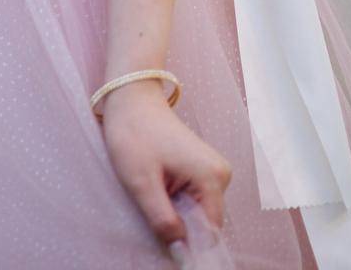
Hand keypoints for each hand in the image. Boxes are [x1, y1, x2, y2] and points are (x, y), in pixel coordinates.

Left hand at [100, 80, 231, 249]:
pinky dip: (173, 203)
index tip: (161, 242)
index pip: (209, 233)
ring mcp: (212, 170)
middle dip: (178, 226)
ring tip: (151, 194)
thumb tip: (180, 254)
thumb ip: (163, 221)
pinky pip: (191, 200)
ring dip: (174, 214)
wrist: (130, 96)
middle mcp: (221, 175)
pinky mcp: (201, 169)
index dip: (186, 244)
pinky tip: (156, 188)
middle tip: (150, 210)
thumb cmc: (133, 133)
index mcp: (212, 177)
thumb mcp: (141, 182)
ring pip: (196, 213)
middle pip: (203, 224)